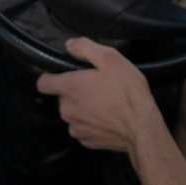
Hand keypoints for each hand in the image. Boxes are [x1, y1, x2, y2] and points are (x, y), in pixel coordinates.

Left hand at [36, 37, 160, 152]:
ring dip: (84, 108)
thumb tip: (70, 45)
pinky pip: (84, 128)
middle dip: (76, 91)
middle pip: (63, 97)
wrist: (141, 126)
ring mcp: (77, 127)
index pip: (43, 82)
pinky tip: (109, 117)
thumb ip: (85, 48)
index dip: (51, 75)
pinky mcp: (87, 141)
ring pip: (73, 113)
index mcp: (70, 88)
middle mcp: (68, 110)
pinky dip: (92, 122)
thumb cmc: (128, 91)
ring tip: (106, 102)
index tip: (66, 74)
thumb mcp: (110, 58)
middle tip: (98, 85)